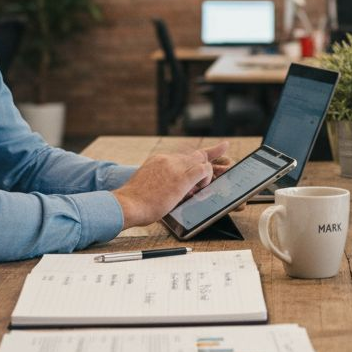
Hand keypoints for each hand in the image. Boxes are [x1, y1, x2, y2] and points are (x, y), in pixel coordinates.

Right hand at [113, 142, 229, 227]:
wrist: (126, 204)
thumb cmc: (134, 202)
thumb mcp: (146, 184)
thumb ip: (160, 181)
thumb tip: (172, 188)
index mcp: (158, 160)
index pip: (183, 155)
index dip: (198, 154)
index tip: (212, 150)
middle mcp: (168, 159)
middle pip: (195, 154)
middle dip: (210, 155)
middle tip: (225, 147)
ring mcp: (175, 167)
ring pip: (201, 160)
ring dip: (205, 174)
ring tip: (202, 185)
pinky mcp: (182, 178)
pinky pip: (203, 171)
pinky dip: (206, 178)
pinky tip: (200, 187)